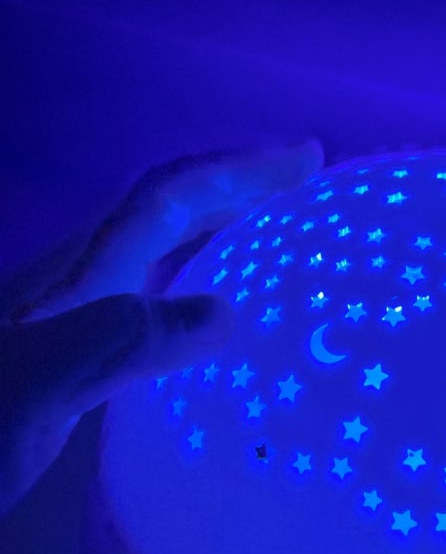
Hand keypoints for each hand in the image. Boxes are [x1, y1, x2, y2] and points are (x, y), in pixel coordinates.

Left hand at [0, 141, 322, 515]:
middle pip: (164, 213)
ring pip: (159, 256)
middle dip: (236, 188)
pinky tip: (218, 320)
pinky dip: (201, 287)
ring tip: (278, 237)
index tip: (306, 162)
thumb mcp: (31, 391)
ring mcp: (75, 326)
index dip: (235, 174)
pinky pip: (154, 304)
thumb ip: (114, 344)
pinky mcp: (77, 365)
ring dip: (221, 232)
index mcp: (72, 282)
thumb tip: (225, 313)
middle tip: (305, 185)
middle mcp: (76, 290)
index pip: (162, 202)